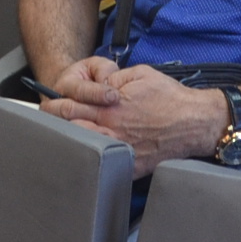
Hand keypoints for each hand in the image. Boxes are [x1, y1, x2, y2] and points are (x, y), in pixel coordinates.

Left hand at [40, 62, 227, 176]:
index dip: (53, 104)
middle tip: (46, 120)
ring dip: (69, 141)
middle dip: (54, 122)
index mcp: (111, 106)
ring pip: (83, 148)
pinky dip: (91, 163)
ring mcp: (121, 149)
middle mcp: (112, 129)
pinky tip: (84, 159)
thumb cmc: (171, 97)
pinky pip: (105, 167)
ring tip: (59, 139)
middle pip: (70, 127)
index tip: (46, 103)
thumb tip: (98, 84)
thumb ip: (113, 77)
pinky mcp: (132, 166)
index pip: (70, 105)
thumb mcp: (139, 73)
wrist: (195, 122)